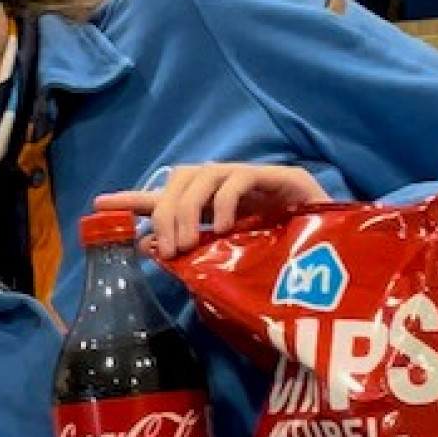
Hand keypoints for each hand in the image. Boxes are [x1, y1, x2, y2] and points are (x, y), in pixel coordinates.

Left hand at [96, 162, 331, 263]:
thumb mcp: (231, 259)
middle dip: (164, 214)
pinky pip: (237, 180)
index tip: (98, 205)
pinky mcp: (274, 177)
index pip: (163, 197)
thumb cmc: (284, 257)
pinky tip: (223, 229)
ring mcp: (248, 179)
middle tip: (166, 250)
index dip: (131, 199)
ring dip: (187, 211)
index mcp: (211, 207)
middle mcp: (225, 187)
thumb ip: (194, 254)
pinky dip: (223, 204)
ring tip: (189, 244)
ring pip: (201, 177)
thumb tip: (147, 251)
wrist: (339, 252)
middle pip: (178, 180)